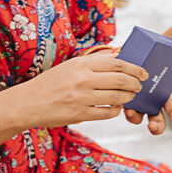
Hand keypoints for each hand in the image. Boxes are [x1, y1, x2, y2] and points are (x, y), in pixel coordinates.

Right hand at [14, 53, 148, 129]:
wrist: (29, 103)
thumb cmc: (51, 83)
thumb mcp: (70, 66)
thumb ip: (94, 63)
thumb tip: (118, 58)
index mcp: (81, 64)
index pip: (116, 63)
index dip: (133, 68)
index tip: (142, 72)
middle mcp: (82, 79)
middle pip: (120, 79)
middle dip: (135, 83)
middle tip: (140, 85)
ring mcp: (81, 98)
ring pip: (116, 97)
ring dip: (128, 97)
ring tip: (131, 96)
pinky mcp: (80, 115)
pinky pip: (106, 113)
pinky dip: (116, 110)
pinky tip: (116, 107)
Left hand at [123, 24, 171, 134]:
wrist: (122, 60)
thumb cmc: (144, 57)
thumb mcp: (155, 49)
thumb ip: (167, 40)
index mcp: (162, 90)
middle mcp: (151, 100)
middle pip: (158, 117)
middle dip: (158, 125)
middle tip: (154, 127)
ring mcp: (137, 103)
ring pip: (141, 118)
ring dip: (138, 119)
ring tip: (133, 116)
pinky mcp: (123, 102)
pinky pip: (125, 111)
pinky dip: (125, 111)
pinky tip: (123, 108)